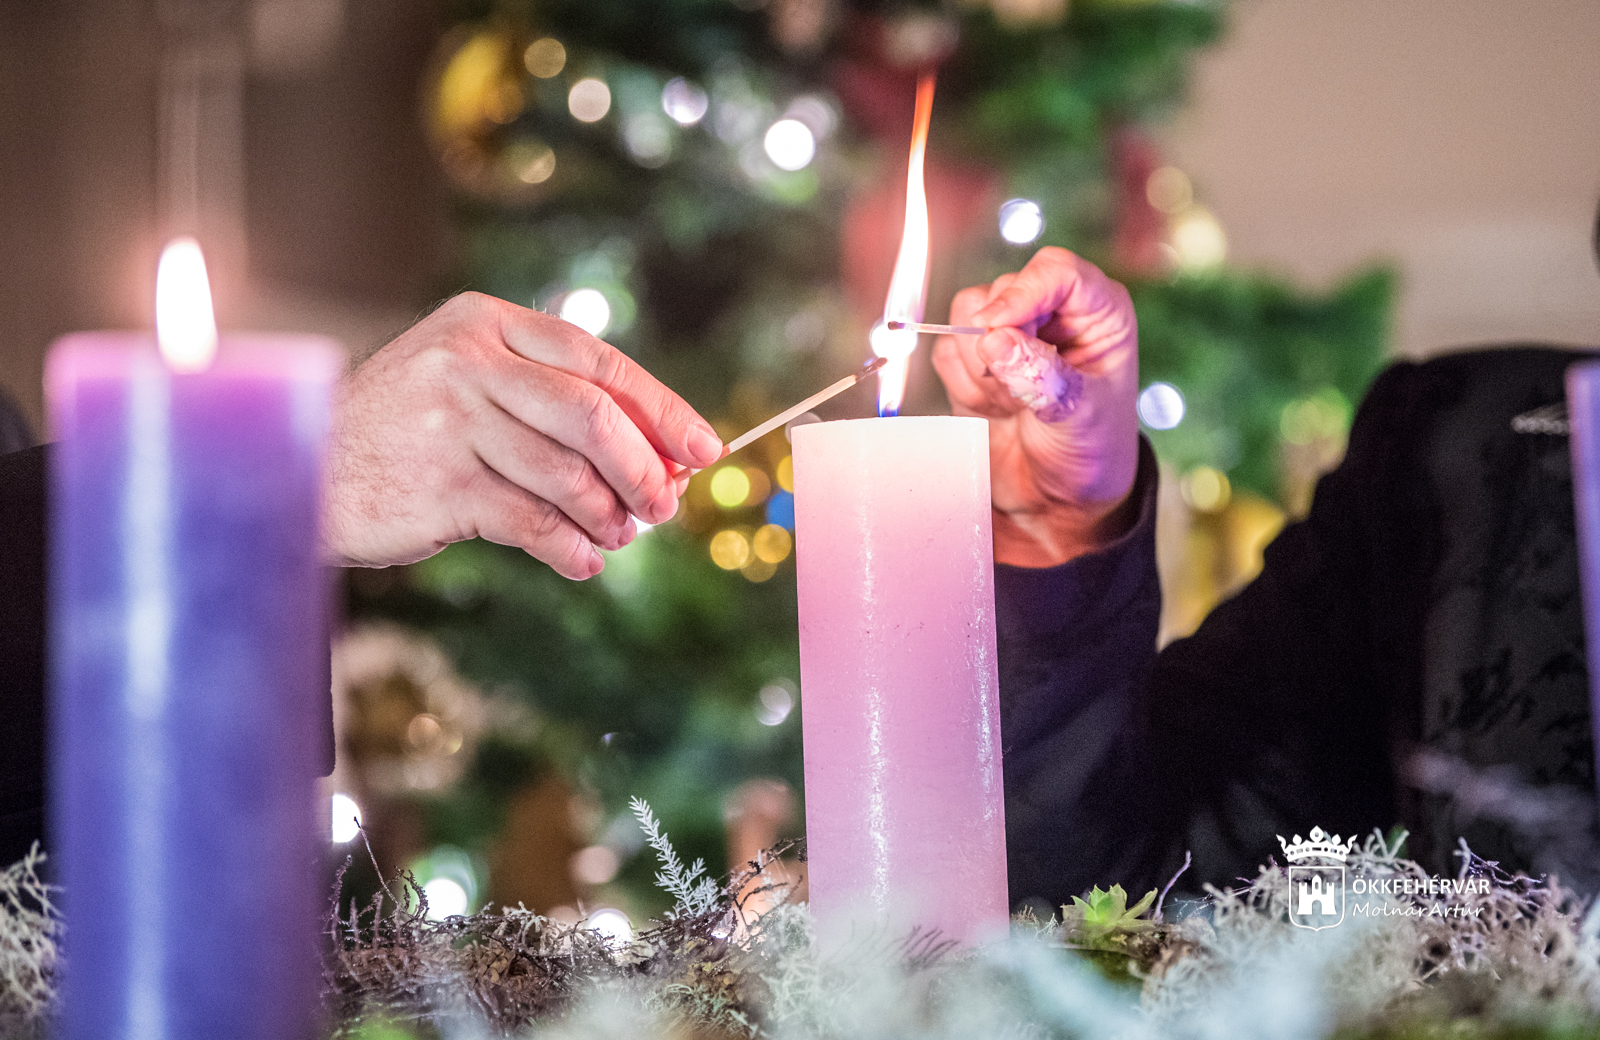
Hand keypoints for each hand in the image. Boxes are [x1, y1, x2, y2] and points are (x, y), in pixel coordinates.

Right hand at [323, 292, 722, 577]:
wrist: (301, 467)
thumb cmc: (404, 432)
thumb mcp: (468, 387)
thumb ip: (549, 405)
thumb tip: (657, 459)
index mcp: (485, 324)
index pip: (598, 361)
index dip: (661, 409)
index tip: (703, 448)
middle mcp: (469, 361)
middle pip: (593, 416)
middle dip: (643, 469)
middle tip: (664, 506)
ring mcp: (451, 421)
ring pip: (568, 474)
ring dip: (608, 516)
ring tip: (618, 536)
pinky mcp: (441, 483)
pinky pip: (532, 521)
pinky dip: (570, 548)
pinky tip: (583, 561)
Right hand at [931, 247, 1139, 567]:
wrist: (1056, 498)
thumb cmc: (1088, 452)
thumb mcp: (1077, 416)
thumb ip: (1041, 378)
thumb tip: (995, 340)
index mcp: (1096, 313)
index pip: (1055, 271)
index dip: (1022, 293)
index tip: (997, 328)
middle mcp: (1053, 312)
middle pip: (1001, 290)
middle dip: (997, 342)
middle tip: (1018, 392)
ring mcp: (1011, 334)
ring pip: (965, 316)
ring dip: (979, 369)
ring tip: (1012, 405)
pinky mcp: (974, 359)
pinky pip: (945, 351)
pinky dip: (962, 386)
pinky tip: (993, 410)